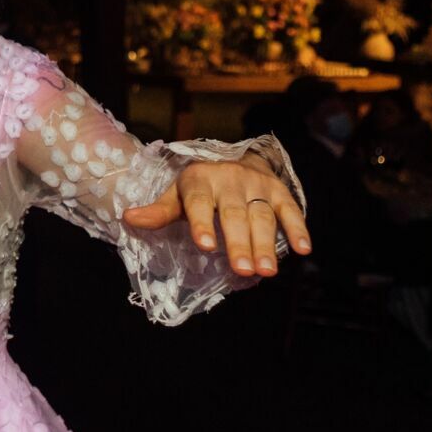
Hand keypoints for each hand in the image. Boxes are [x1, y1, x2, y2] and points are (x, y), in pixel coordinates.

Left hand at [122, 153, 310, 276]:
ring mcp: (256, 184)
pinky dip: (297, 228)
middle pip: (234, 214)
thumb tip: (128, 219)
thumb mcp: (176, 195)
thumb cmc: (200, 187)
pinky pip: (290, 209)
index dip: (202, 223)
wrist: (234, 159)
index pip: (199, 203)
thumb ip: (159, 211)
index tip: (206, 246)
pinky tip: (303, 250)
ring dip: (265, 244)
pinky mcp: (279, 190)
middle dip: (239, 243)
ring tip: (266, 271)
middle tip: (242, 270)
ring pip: (261, 216)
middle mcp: (229, 180)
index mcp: (198, 181)